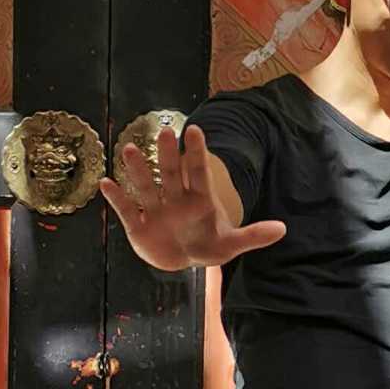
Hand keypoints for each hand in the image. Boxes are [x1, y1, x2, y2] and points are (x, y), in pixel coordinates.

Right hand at [97, 122, 285, 274]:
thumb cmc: (208, 245)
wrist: (184, 258)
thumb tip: (282, 229)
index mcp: (198, 200)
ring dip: (138, 170)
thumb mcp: (231, 245)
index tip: (195, 130)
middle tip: (166, 132)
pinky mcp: (138, 226)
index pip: (198, 172)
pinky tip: (106, 183)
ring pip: (146, 186)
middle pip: (171, 173)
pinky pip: (126, 210)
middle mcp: (175, 199)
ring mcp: (155, 210)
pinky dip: (117, 198)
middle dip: (168, 154)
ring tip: (129, 149)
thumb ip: (253, 236)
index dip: (197, 152)